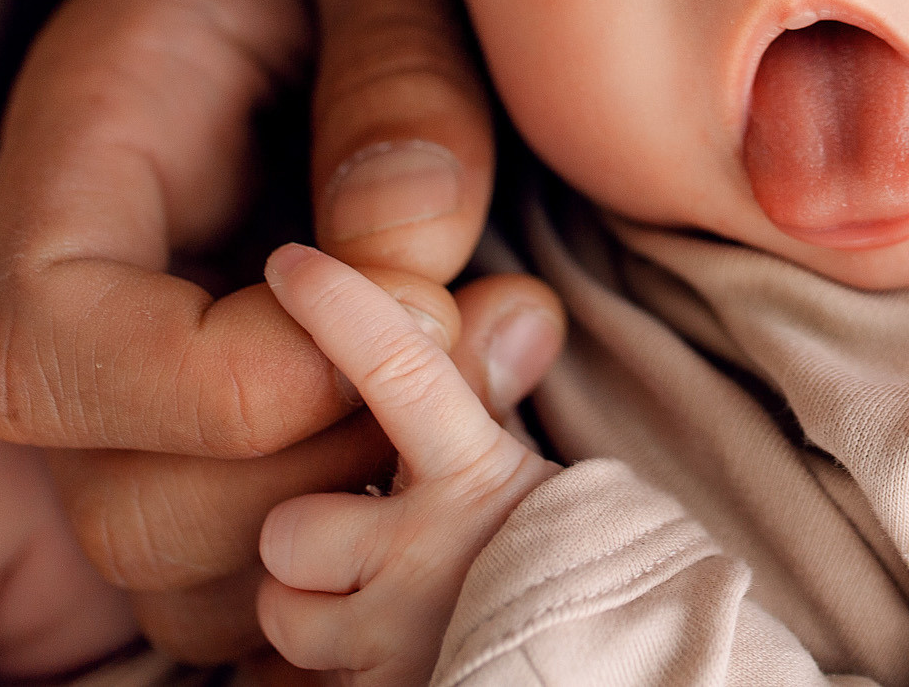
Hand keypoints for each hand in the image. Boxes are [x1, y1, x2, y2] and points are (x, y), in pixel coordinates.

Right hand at [0, 0, 563, 662]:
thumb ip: (394, 60)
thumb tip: (407, 247)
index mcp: (78, 147)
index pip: (45, 351)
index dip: (236, 380)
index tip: (417, 291)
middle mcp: (79, 284)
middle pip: (113, 500)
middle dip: (330, 456)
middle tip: (503, 325)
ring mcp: (140, 367)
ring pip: (185, 563)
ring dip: (366, 506)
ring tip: (506, 349)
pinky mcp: (217, 414)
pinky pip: (252, 566)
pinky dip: (368, 538)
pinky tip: (469, 413)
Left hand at [256, 244, 557, 683]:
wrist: (626, 675)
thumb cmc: (585, 572)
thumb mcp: (537, 482)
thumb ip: (488, 404)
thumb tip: (506, 309)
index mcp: (476, 479)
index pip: (401, 371)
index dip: (340, 309)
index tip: (291, 263)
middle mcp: (425, 555)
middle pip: (288, 527)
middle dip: (309, 545)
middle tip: (364, 549)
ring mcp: (395, 638)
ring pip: (281, 611)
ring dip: (315, 617)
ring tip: (383, 618)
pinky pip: (297, 679)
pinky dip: (332, 672)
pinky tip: (389, 658)